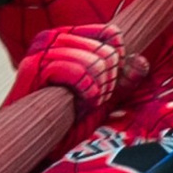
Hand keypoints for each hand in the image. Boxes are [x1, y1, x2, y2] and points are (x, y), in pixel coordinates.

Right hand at [10, 21, 130, 119]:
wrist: (31, 140)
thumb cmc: (64, 117)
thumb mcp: (102, 96)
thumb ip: (123, 79)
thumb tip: (141, 61)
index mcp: (68, 36)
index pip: (110, 32)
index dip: (118, 62)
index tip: (107, 83)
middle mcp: (51, 37)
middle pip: (106, 51)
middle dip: (108, 81)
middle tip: (92, 98)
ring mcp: (40, 51)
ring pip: (93, 62)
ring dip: (97, 90)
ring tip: (84, 103)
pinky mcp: (32, 68)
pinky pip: (76, 73)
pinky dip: (86, 93)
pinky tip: (79, 103)